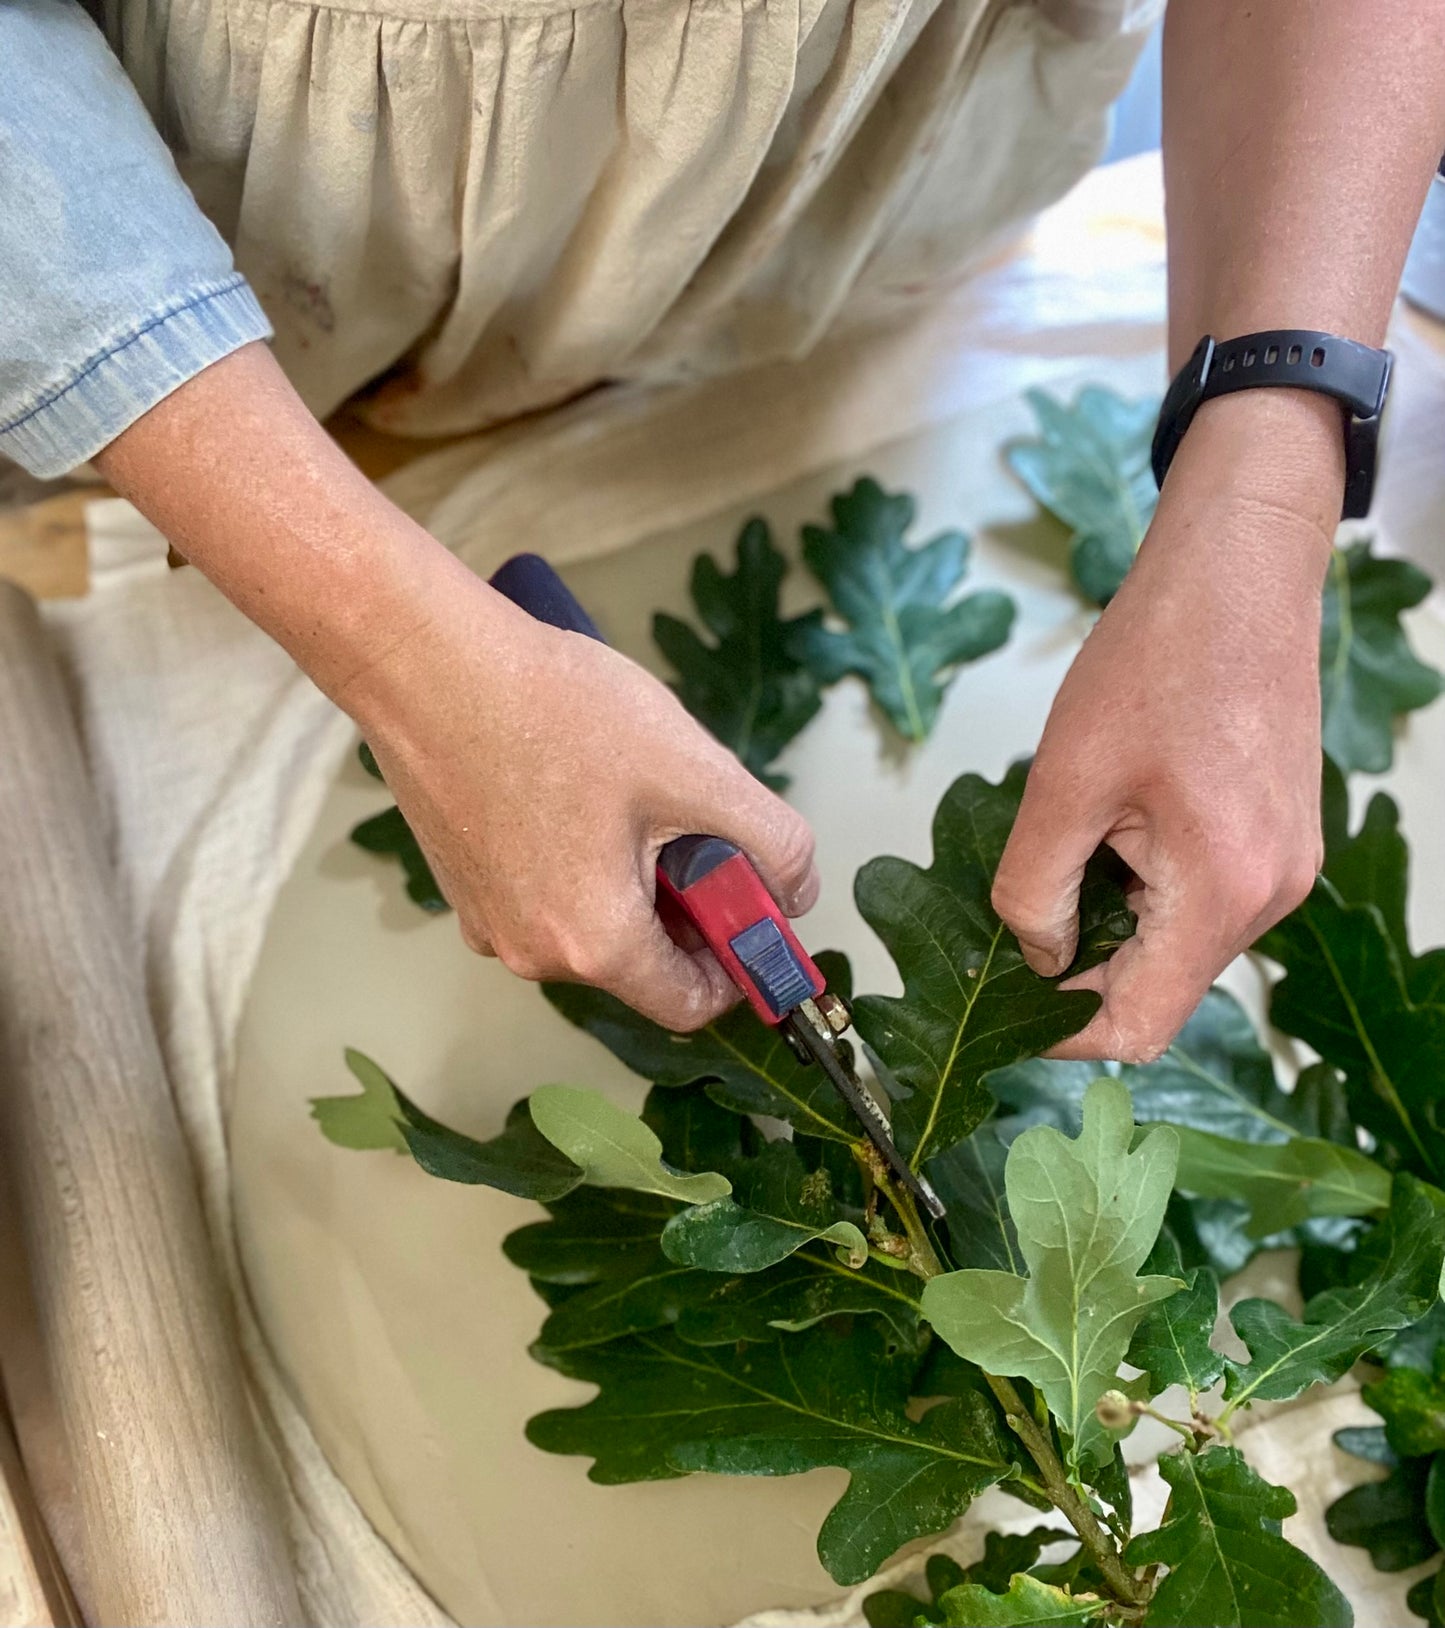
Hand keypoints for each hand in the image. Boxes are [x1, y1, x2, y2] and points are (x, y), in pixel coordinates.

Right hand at [93, 343, 815, 1030]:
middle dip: (684, 901)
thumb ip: (772, 841)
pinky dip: (580, 859)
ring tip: (628, 787)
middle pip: (642, 962)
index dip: (739, 955)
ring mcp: (486, 921)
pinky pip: (546, 894)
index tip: (752, 893)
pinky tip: (576, 783)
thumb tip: (799, 891)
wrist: (424, 660)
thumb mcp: (694, 770)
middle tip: (688, 814)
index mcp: (593, 947)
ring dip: (633, 875)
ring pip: (594, 924)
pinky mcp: (460, 884)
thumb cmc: (558, 712)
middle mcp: (531, 955)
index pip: (692, 1004)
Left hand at [991, 392, 1341, 1061]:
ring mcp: (1285, 869)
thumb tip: (1038, 959)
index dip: (1064, 1032)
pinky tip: (1114, 826)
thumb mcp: (1064, 780)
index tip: (1007, 1006)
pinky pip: (1203, 901)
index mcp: (1223, 890)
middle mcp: (1271, 895)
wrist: (1238, 572)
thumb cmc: (1156, 657)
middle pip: (1162, 988)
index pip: (1140, 1023)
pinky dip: (1146, 889)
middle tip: (1016, 916)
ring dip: (1114, 921)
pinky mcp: (1280, 840)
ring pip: (1180, 944)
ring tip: (1071, 843)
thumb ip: (1037, 889)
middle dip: (1083, 968)